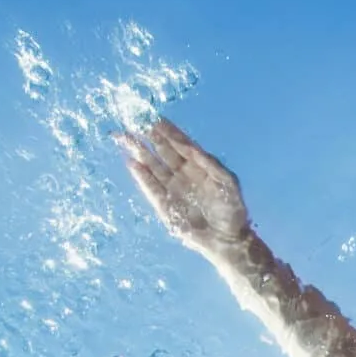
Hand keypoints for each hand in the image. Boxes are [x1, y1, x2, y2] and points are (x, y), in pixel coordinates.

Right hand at [116, 117, 251, 254]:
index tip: (154, 117)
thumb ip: (209, 163)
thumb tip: (189, 146)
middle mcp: (182, 173)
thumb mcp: (226, 181)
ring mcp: (172, 188)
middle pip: (161, 150)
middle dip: (147, 135)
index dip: (167, 130)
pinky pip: (150, 187)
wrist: (227, 239)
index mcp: (198, 165)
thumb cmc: (231, 209)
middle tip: (133, 121)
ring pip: (152, 165)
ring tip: (124, 137)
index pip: (179, 143)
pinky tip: (131, 163)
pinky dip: (141, 176)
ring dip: (139, 151)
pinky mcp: (164, 205)